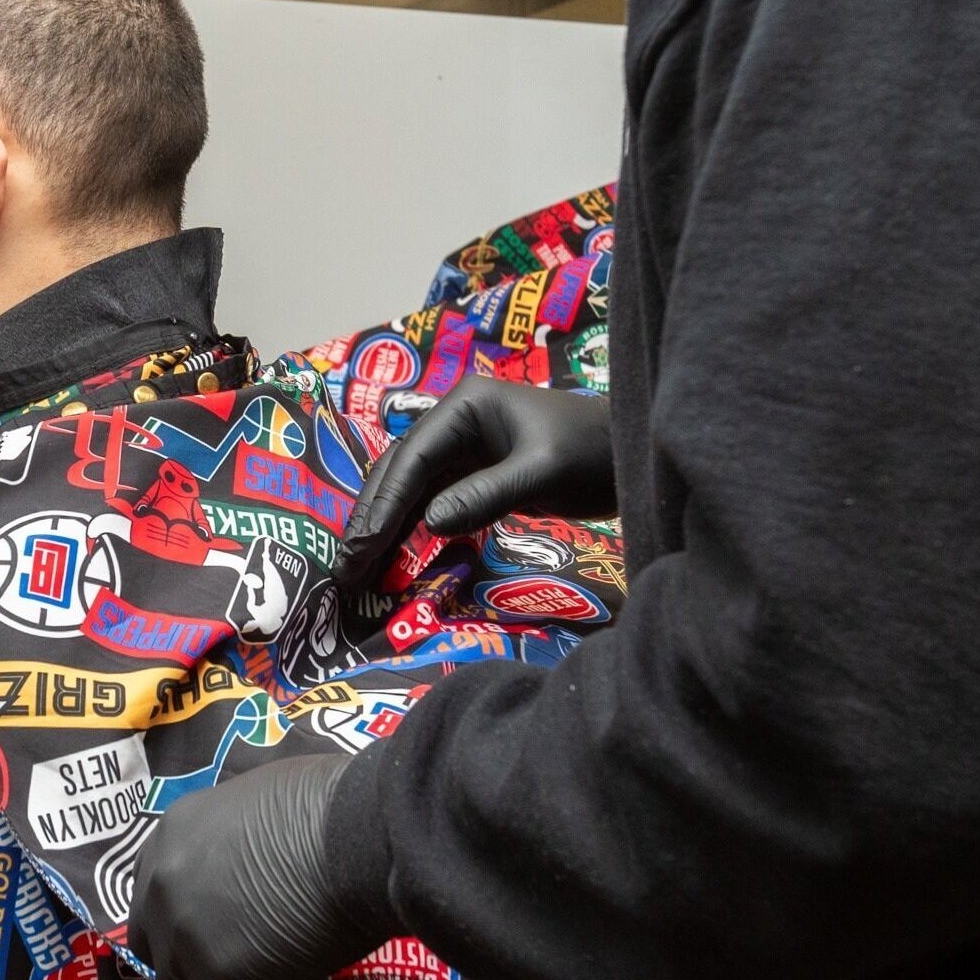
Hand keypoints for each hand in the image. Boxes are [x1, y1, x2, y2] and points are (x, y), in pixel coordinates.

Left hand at [128, 754, 389, 979]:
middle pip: (153, 945)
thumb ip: (238, 832)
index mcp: (172, 835)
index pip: (153, 889)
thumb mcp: (263, 796)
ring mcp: (186, 938)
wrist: (361, 836)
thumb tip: (261, 851)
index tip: (207, 931)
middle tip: (221, 976)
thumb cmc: (331, 804)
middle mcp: (163, 887)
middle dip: (183, 965)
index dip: (176, 916)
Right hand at [336, 377, 617, 588]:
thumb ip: (486, 495)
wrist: (632, 455)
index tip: (361, 546)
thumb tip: (430, 523)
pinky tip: (396, 563)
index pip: (412, 456)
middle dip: (373, 520)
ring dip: (388, 531)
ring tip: (361, 573)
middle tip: (346, 569)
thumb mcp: (542, 471)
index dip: (383, 503)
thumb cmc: (593, 451)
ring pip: (413, 492)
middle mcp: (457, 423)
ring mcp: (466, 449)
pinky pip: (436, 505)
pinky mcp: (478, 476)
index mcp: (466, 406)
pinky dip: (415, 534)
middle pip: (400, 473)